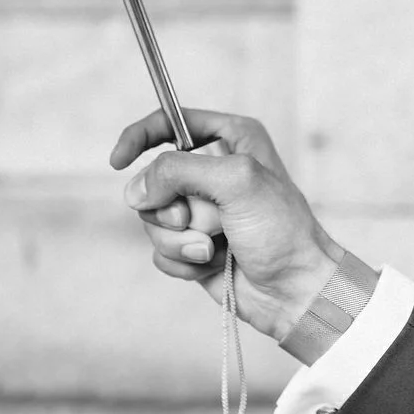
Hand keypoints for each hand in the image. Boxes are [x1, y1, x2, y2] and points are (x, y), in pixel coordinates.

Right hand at [110, 108, 345, 341]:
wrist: (294, 290)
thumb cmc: (282, 231)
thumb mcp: (237, 181)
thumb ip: (179, 170)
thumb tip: (137, 189)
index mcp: (231, 139)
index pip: (169, 122)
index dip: (139, 137)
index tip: (118, 160)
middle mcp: (213, 170)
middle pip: (153, 177)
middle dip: (171, 206)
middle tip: (199, 220)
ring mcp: (202, 210)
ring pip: (152, 217)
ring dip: (179, 238)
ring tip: (213, 248)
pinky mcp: (193, 243)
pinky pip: (159, 248)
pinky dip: (181, 260)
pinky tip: (210, 264)